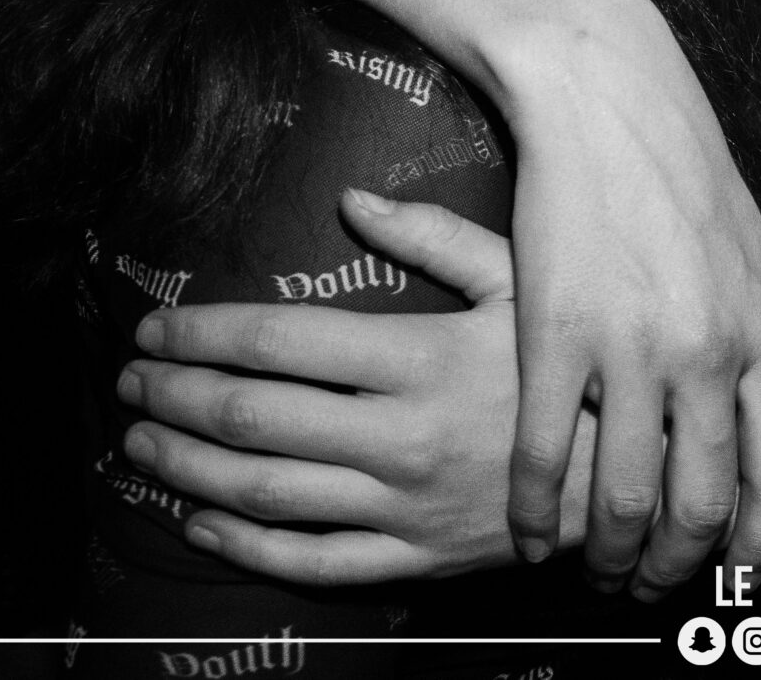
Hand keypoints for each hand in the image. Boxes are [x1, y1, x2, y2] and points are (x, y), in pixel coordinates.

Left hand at [119, 192, 571, 585]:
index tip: (154, 326)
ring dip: (186, 466)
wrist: (633, 467)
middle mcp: (401, 436)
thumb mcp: (521, 280)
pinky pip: (311, 561)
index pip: (279, 342)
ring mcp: (403, 506)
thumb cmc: (569, 363)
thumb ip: (435, 236)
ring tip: (138, 444)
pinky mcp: (414, 558)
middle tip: (127, 383)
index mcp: (420, 357)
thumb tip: (349, 199)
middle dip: (174, 398)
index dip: (202, 334)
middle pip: (255, 418)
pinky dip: (243, 546)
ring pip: (266, 491)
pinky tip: (198, 521)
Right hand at [497, 0, 760, 597]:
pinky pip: (544, 456)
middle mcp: (707, 353)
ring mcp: (631, 349)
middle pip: (703, 503)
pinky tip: (525, 532)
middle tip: (654, 587)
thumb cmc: (678, 166)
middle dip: (679, 566)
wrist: (605, 94)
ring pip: (623, 497)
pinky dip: (533, 511)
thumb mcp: (754, 249)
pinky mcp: (553, 336)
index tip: (740, 574)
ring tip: (594, 571)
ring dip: (608, 554)